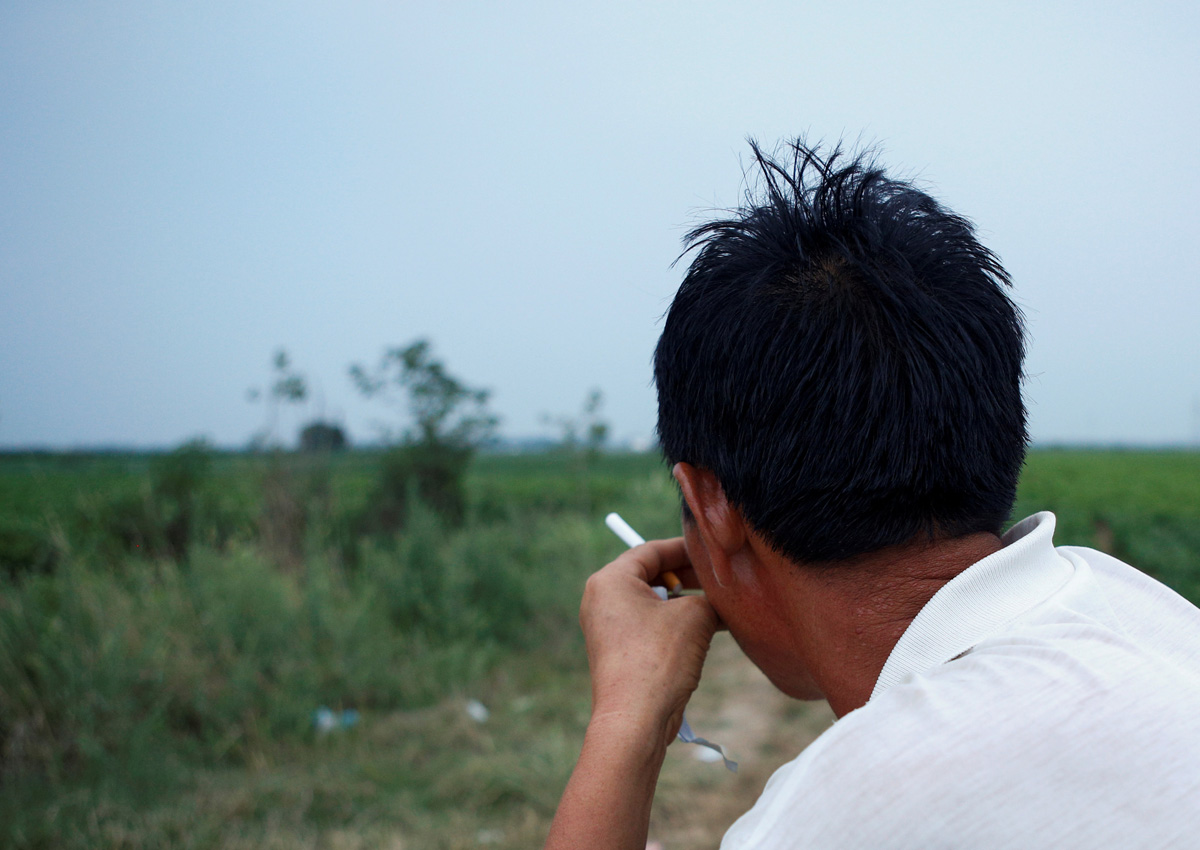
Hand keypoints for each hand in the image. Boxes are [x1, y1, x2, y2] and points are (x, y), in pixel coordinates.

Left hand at [580, 537, 719, 749]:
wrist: (635, 720)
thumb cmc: (658, 660)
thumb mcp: (694, 615)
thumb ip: (708, 597)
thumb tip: (717, 601)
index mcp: (611, 580)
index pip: (651, 550)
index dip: (686, 548)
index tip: (713, 551)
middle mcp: (603, 600)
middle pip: (651, 575)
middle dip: (689, 577)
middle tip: (720, 580)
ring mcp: (609, 628)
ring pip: (654, 604)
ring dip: (686, 604)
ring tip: (720, 606)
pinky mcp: (618, 652)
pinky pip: (651, 627)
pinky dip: (677, 625)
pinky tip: (709, 631)